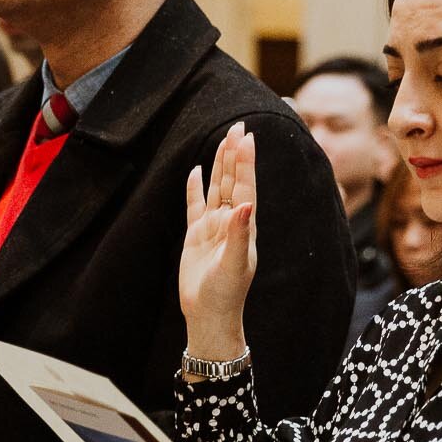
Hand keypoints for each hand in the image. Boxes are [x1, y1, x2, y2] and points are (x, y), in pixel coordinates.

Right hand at [180, 124, 256, 362]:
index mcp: (244, 226)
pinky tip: (195, 170)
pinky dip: (194, 188)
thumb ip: (241, 234)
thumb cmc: (226, 294)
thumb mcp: (235, 265)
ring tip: (223, 139)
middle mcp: (230, 222)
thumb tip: (247, 205)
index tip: (247, 137)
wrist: (209, 315)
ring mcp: (212, 228)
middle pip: (232, 181)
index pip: (245, 187)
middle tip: (239, 126)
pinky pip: (194, 205)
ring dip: (219, 165)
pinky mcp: (195, 236)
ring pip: (216, 188)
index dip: (245, 162)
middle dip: (235, 154)